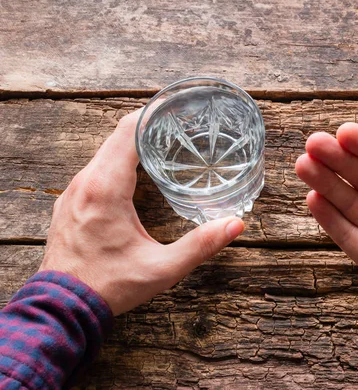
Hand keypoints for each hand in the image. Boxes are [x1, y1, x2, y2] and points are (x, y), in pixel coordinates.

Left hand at [40, 109, 244, 315]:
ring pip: (104, 152)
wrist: (64, 307)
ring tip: (163, 143)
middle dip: (148, 126)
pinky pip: (95, 169)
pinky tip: (137, 172)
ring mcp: (73, 192)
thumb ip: (201, 245)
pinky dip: (117, 160)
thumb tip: (235, 225)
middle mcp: (84, 182)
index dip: (153, 114)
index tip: (176, 109)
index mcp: (105, 188)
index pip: (128, 131)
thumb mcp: (162, 268)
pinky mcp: (70, 202)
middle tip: (179, 125)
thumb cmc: (110, 286)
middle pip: (117, 136)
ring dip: (132, 144)